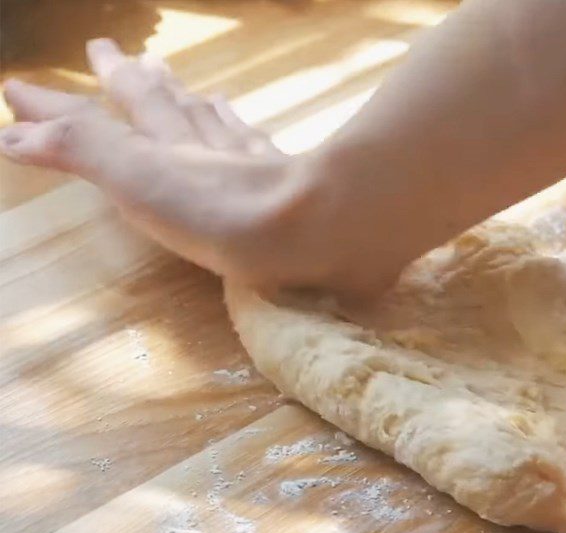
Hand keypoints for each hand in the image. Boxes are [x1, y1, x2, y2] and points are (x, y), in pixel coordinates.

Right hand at [0, 39, 321, 290]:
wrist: (313, 224)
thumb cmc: (219, 211)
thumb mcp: (134, 178)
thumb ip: (80, 150)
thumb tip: (15, 130)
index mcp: (161, 146)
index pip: (98, 119)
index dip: (59, 108)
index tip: (21, 90)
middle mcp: (203, 143)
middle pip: (158, 102)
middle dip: (128, 80)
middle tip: (109, 52)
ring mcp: (247, 158)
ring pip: (207, 115)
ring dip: (182, 96)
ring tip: (169, 75)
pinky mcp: (285, 178)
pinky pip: (253, 138)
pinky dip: (237, 123)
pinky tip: (241, 119)